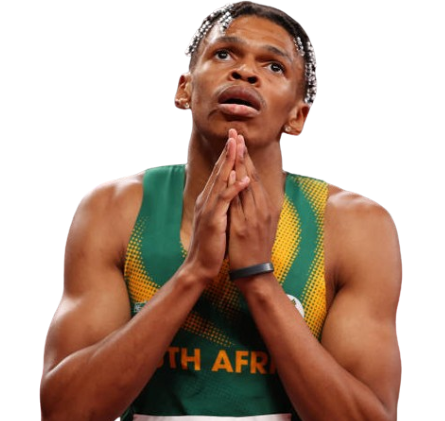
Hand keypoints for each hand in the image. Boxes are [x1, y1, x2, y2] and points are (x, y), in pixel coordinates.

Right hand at [184, 134, 249, 283]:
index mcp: (208, 199)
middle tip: (235, 132)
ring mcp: (208, 209)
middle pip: (218, 171)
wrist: (201, 265)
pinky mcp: (214, 220)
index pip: (219, 173)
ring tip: (238, 146)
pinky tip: (243, 178)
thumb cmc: (212, 244)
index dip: (227, 155)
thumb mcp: (217, 219)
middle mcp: (206, 200)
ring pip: (220, 181)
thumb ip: (222, 205)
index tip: (235, 139)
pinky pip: (225, 201)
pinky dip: (234, 188)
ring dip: (230, 163)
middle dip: (227, 151)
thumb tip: (230, 192)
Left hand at [228, 134, 279, 278]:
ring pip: (246, 185)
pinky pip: (239, 202)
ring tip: (234, 146)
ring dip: (239, 164)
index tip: (240, 142)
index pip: (253, 178)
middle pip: (250, 176)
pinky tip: (231, 174)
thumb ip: (255, 208)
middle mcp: (261, 208)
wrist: (255, 272)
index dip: (246, 159)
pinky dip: (236, 187)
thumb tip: (251, 195)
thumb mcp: (259, 225)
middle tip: (237, 134)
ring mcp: (253, 216)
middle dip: (243, 154)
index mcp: (263, 207)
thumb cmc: (254, 249)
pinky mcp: (244, 225)